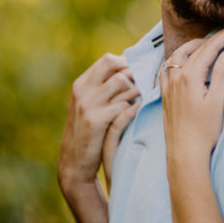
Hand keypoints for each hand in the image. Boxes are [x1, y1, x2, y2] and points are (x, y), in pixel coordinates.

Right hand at [59, 54, 140, 197]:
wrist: (75, 161)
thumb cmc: (89, 132)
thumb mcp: (89, 106)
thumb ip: (103, 89)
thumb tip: (130, 71)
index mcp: (81, 84)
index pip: (108, 61)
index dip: (128, 63)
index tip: (142, 71)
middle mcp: (82, 91)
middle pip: (114, 66)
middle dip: (134, 71)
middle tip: (148, 80)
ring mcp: (88, 105)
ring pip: (121, 82)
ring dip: (137, 88)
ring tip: (145, 96)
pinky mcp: (95, 121)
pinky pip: (122, 105)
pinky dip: (134, 106)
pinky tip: (140, 110)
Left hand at [160, 21, 223, 170]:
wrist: (184, 153)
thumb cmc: (204, 130)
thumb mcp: (217, 102)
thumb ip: (221, 75)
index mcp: (190, 76)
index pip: (209, 49)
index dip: (223, 35)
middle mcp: (176, 78)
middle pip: (192, 49)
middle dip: (209, 38)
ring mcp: (168, 86)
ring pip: (177, 56)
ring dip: (192, 46)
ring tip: (205, 44)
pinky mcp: (165, 96)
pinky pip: (167, 69)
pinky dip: (177, 59)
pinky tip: (182, 63)